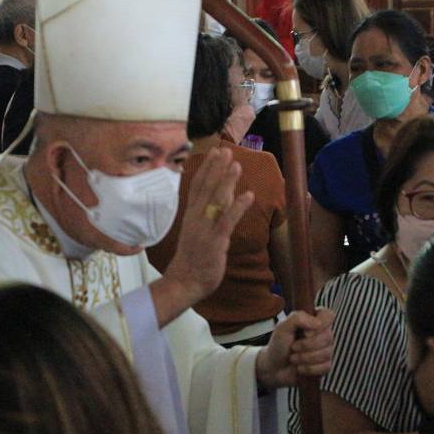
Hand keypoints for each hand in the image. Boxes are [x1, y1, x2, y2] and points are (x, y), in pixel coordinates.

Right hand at [158, 148, 254, 309]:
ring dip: (227, 182)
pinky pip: (227, 221)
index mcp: (191, 215)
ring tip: (237, 165)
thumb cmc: (193, 258)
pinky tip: (248, 195)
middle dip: (217, 168)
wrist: (184, 281)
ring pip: (216, 201)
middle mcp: (195, 218)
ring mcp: (204, 229)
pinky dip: (238, 207)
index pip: (198, 186)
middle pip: (206, 188)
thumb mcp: (198, 231)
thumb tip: (224, 196)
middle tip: (226, 151)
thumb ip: (209, 214)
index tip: (215, 152)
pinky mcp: (215, 241)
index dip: (207, 168)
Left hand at [256, 308, 334, 389]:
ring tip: (293, 358)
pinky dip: (308, 368)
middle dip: (306, 345)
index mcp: (314, 320)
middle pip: (328, 337)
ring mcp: (326, 350)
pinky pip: (325, 367)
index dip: (320, 324)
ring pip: (326, 353)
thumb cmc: (279, 345)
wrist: (274, 367)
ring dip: (304, 358)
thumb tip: (318, 323)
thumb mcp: (282, 328)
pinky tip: (300, 367)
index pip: (328, 315)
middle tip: (293, 347)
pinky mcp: (325, 365)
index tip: (304, 332)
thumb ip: (298, 318)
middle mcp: (323, 334)